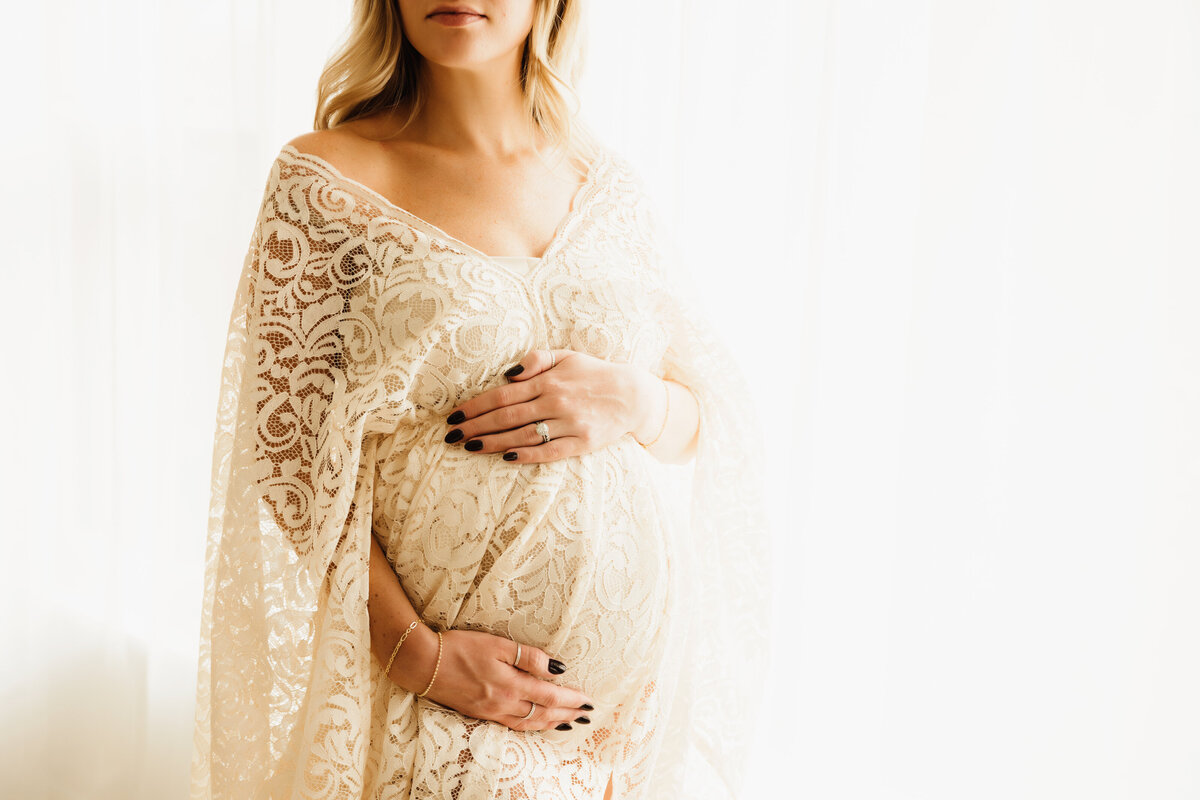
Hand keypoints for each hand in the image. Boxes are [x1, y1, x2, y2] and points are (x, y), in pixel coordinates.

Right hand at [418, 628, 595, 731]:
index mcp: (510, 685)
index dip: (571, 699)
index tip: (588, 701)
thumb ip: (527, 657)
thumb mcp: (496, 644)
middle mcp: (503, 703)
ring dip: (552, 723)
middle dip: (567, 714)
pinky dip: (530, 727)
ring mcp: (490, 711)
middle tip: (587, 715)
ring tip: (569, 722)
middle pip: (543, 713)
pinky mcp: (479, 713)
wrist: (422, 664)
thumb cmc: (459, 648)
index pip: (549, 696)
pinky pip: (512, 725)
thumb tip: (556, 668)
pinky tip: (535, 724)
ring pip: (529, 723)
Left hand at [443, 348, 662, 462]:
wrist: (633, 395)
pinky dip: (527, 455)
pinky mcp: (582, 443)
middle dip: (476, 426)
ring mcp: (569, 424)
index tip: (455, 415)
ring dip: (493, 443)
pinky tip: (506, 458)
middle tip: (452, 435)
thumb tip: (507, 373)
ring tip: (470, 447)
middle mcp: (556, 402)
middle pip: (507, 417)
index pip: (503, 395)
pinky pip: (549, 451)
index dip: (476, 406)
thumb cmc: (594, 374)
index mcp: (548, 380)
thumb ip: (536, 359)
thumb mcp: (566, 356)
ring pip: (523, 435)